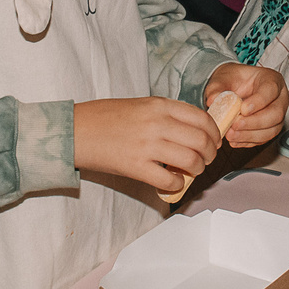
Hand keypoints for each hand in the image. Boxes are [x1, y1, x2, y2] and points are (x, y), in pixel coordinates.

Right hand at [75, 96, 220, 195]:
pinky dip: (177, 184)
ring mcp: (148, 146)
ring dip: (197, 169)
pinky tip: (172, 182)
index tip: (214, 141)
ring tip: (191, 171)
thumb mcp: (140, 105)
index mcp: (159, 105)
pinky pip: (170, 180)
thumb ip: (165, 114)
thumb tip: (192, 130)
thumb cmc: (104, 117)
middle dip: (210, 153)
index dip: (214, 133)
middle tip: (206, 159)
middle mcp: (157, 123)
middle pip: (202, 140)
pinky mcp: (136, 167)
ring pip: (191, 161)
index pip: (201, 118)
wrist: (74, 131)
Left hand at [202, 62, 286, 148]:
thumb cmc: (232, 80)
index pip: (271, 90)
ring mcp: (277, 115)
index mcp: (272, 80)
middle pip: (276, 113)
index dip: (259, 102)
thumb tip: (213, 100)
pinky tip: (234, 140)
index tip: (242, 109)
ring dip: (251, 135)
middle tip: (236, 124)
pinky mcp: (270, 129)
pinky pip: (264, 139)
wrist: (233, 87)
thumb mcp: (223, 78)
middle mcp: (279, 98)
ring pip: (272, 130)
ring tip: (231, 135)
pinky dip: (248, 141)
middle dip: (255, 122)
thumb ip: (217, 87)